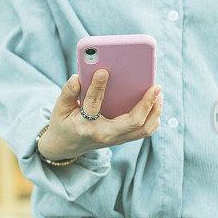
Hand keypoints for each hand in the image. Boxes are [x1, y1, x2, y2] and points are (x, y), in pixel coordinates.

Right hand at [37, 69, 162, 160]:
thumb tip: (77, 77)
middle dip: (147, 103)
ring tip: (158, 93)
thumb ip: (67, 92)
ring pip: (143, 129)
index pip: (93, 105)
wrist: (67, 147)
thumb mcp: (59, 109)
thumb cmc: (64, 123)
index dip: (97, 87)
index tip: (103, 71)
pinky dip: (153, 118)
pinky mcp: (122, 139)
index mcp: (84, 125)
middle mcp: (104, 134)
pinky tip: (155, 103)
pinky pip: (144, 131)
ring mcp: (115, 139)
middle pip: (132, 122)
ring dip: (155, 111)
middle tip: (155, 86)